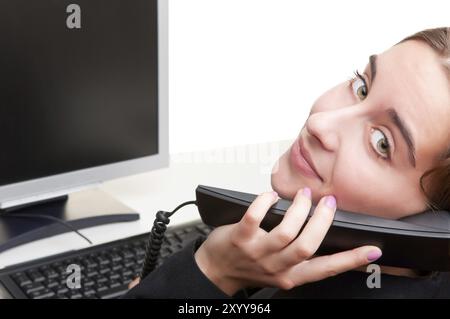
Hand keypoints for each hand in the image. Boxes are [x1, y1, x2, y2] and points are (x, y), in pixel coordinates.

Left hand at [194, 188, 381, 295]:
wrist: (216, 271)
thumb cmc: (250, 267)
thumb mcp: (281, 270)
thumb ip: (300, 257)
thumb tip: (323, 230)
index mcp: (291, 275)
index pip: (325, 269)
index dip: (350, 260)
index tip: (372, 250)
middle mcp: (277, 266)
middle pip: (307, 246)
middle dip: (322, 222)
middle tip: (329, 203)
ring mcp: (257, 253)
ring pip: (286, 232)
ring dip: (299, 209)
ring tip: (305, 195)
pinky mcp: (239, 238)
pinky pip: (255, 217)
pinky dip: (265, 202)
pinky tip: (271, 196)